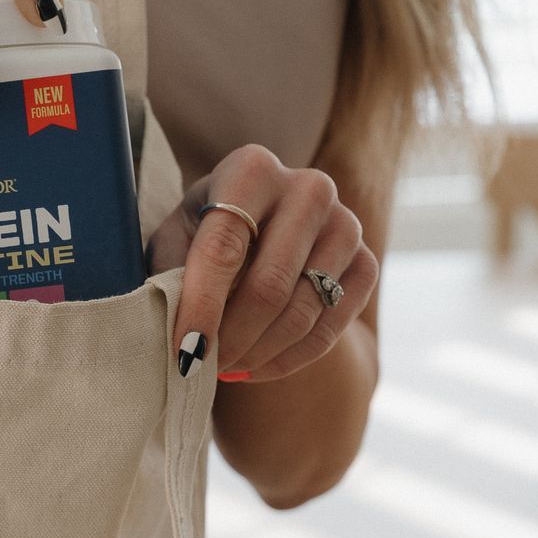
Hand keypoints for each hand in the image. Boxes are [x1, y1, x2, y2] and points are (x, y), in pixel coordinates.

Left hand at [146, 145, 378, 382]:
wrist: (261, 222)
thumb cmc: (204, 232)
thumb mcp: (175, 240)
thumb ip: (171, 277)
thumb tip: (177, 339)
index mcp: (251, 169)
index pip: (224, 249)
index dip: (201, 308)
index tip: (185, 353)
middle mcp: (308, 188)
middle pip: (269, 286)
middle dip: (232, 339)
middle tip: (203, 367)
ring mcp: (346, 224)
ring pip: (302, 312)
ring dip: (258, 353)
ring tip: (226, 366)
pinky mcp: (366, 262)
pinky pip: (331, 328)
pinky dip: (289, 359)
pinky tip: (257, 366)